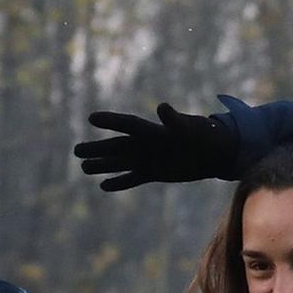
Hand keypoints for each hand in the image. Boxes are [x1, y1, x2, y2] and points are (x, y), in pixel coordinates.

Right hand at [75, 101, 237, 192]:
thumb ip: (175, 120)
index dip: (110, 121)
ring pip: (120, 163)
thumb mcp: (190, 128)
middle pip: (117, 146)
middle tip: (76, 151)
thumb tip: (162, 108)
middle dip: (97, 148)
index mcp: (153, 131)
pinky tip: (103, 185)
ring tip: (83, 167)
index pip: (127, 124)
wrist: (215, 153)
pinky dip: (120, 182)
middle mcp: (146, 144)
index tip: (92, 118)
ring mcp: (148, 159)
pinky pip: (132, 178)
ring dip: (103, 165)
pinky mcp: (154, 173)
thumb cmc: (205, 135)